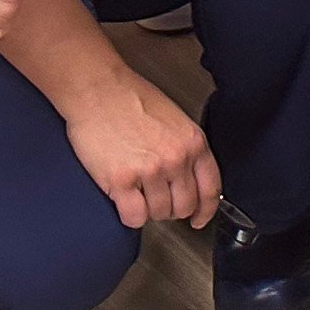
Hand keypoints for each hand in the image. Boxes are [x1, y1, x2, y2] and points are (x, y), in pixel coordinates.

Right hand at [63, 59, 220, 231]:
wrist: (98, 91)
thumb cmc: (131, 99)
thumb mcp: (175, 120)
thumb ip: (184, 148)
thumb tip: (188, 178)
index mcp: (193, 142)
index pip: (210, 188)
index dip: (206, 210)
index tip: (199, 218)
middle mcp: (176, 158)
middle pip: (184, 206)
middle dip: (171, 209)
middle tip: (158, 200)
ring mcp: (150, 171)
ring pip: (159, 213)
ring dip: (148, 210)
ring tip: (136, 192)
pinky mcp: (121, 181)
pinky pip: (134, 218)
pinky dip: (130, 215)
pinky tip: (124, 200)